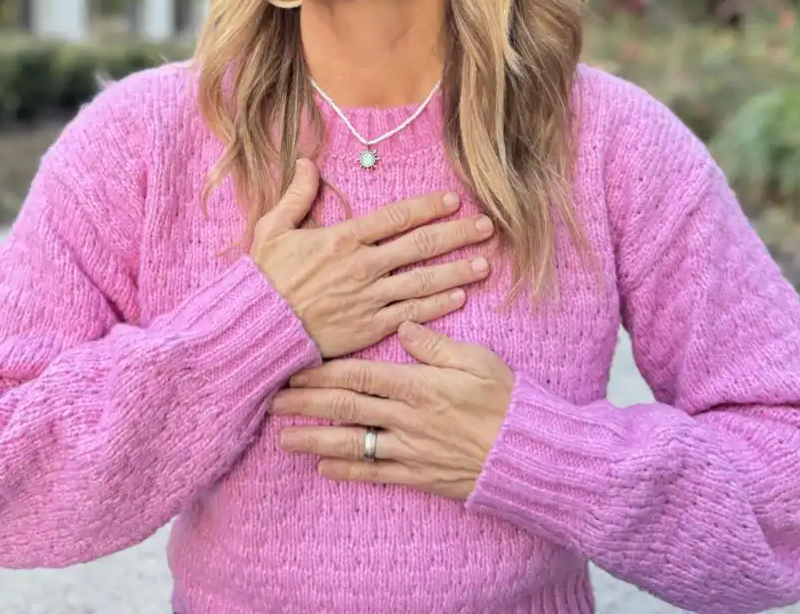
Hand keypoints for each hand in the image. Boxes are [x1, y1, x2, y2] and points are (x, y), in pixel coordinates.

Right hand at [250, 160, 493, 358]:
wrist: (258, 327)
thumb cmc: (264, 278)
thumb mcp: (272, 228)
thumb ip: (296, 195)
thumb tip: (305, 162)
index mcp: (344, 238)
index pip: (397, 216)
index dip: (428, 206)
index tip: (452, 200)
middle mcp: (364, 265)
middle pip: (421, 245)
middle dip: (457, 234)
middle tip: (486, 226)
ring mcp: (370, 298)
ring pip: (424, 280)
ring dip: (457, 270)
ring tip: (484, 263)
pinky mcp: (370, 327)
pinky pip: (412, 313)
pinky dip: (438, 305)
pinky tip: (460, 296)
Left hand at [269, 321, 514, 499]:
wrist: (528, 454)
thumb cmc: (505, 399)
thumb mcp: (476, 360)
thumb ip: (435, 344)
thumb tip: (403, 323)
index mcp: (418, 386)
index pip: (360, 376)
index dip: (323, 372)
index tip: (295, 367)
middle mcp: (407, 419)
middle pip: (346, 408)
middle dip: (306, 404)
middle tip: (271, 399)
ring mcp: (410, 450)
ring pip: (352, 444)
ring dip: (315, 439)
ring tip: (283, 437)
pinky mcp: (418, 476)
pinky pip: (375, 474)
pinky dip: (347, 471)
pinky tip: (322, 467)